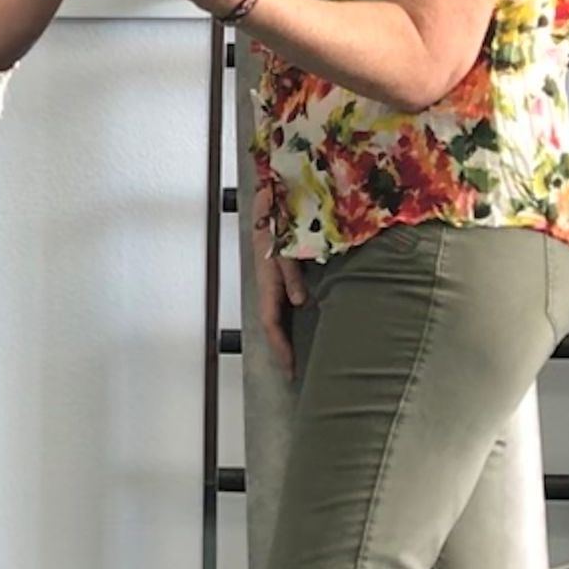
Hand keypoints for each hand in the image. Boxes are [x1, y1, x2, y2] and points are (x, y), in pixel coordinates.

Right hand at [252, 227, 307, 377]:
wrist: (271, 198)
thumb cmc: (277, 219)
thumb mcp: (285, 249)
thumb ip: (291, 275)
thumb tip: (300, 302)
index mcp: (266, 281)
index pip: (270, 322)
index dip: (279, 346)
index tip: (289, 367)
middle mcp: (267, 283)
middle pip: (272, 323)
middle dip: (280, 348)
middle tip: (291, 370)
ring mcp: (272, 279)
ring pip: (276, 314)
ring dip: (284, 335)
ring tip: (294, 353)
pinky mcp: (279, 272)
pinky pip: (282, 302)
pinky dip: (289, 318)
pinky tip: (302, 321)